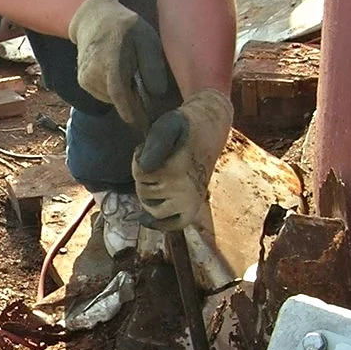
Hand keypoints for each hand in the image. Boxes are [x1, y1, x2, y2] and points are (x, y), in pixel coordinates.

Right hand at [68, 0, 174, 130]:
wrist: (94, 19)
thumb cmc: (125, 27)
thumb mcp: (146, 38)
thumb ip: (152, 64)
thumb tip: (157, 93)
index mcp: (110, 60)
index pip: (119, 94)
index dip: (132, 112)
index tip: (145, 126)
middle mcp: (93, 71)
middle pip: (117, 99)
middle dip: (134, 103)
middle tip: (147, 95)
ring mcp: (85, 78)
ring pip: (111, 99)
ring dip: (125, 96)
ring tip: (132, 77)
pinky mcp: (83, 82)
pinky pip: (104, 95)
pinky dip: (115, 92)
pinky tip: (120, 77)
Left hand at [132, 88, 233, 231]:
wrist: (212, 128)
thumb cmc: (186, 125)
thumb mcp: (168, 125)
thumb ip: (155, 143)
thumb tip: (145, 167)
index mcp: (176, 170)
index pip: (140, 173)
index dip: (138, 157)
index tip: (145, 147)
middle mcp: (184, 189)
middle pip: (143, 191)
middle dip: (142, 176)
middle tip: (156, 161)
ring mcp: (190, 201)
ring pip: (151, 207)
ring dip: (148, 194)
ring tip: (158, 176)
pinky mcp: (193, 208)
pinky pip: (172, 224)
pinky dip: (158, 224)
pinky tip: (145, 220)